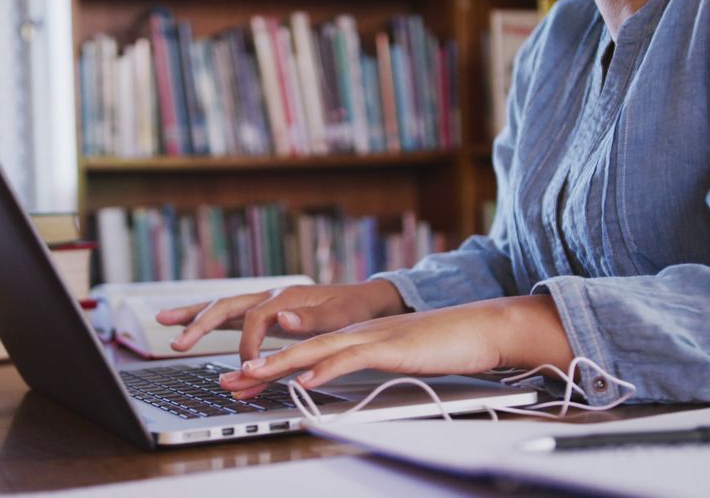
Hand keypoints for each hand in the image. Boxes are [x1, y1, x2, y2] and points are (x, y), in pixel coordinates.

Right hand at [156, 280, 407, 362]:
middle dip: (198, 323)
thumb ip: (311, 319)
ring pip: (221, 307)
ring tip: (162, 321)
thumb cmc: (353, 311)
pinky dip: (207, 321)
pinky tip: (187, 326)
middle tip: (177, 342)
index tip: (249, 368)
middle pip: (225, 306)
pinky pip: (229, 317)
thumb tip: (282, 318)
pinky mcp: (263, 313)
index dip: (247, 345)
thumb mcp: (341, 317)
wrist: (363, 301)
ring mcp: (263, 303)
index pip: (254, 320)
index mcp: (285, 297)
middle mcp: (269, 296)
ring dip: (192, 316)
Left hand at [218, 295, 573, 397]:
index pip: (302, 350)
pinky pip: (354, 357)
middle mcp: (356, 333)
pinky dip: (327, 367)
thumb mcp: (395, 357)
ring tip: (250, 376)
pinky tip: (308, 378)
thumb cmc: (443, 345)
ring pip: (317, 349)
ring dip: (280, 364)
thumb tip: (335, 380)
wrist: (481, 327)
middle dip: (260, 365)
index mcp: (354, 336)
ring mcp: (373, 337)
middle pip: (298, 347)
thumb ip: (364, 364)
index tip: (241, 381)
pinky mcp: (392, 348)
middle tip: (228, 382)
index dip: (269, 364)